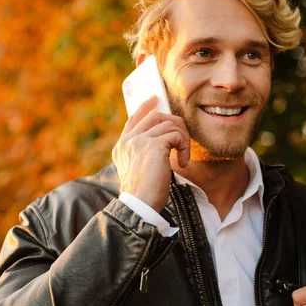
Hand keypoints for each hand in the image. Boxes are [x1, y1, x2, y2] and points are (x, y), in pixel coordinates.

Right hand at [112, 95, 189, 212]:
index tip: (154, 99)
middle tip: (182, 137)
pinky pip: (176, 135)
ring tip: (183, 156)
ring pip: (169, 124)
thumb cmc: (143, 194)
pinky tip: (182, 162)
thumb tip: (163, 144)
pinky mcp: (154, 145)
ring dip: (182, 138)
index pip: (133, 119)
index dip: (144, 107)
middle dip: (174, 123)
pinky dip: (184, 147)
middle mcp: (128, 141)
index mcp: (122, 147)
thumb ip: (142, 155)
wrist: (140, 205)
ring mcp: (139, 141)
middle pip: (155, 116)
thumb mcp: (137, 171)